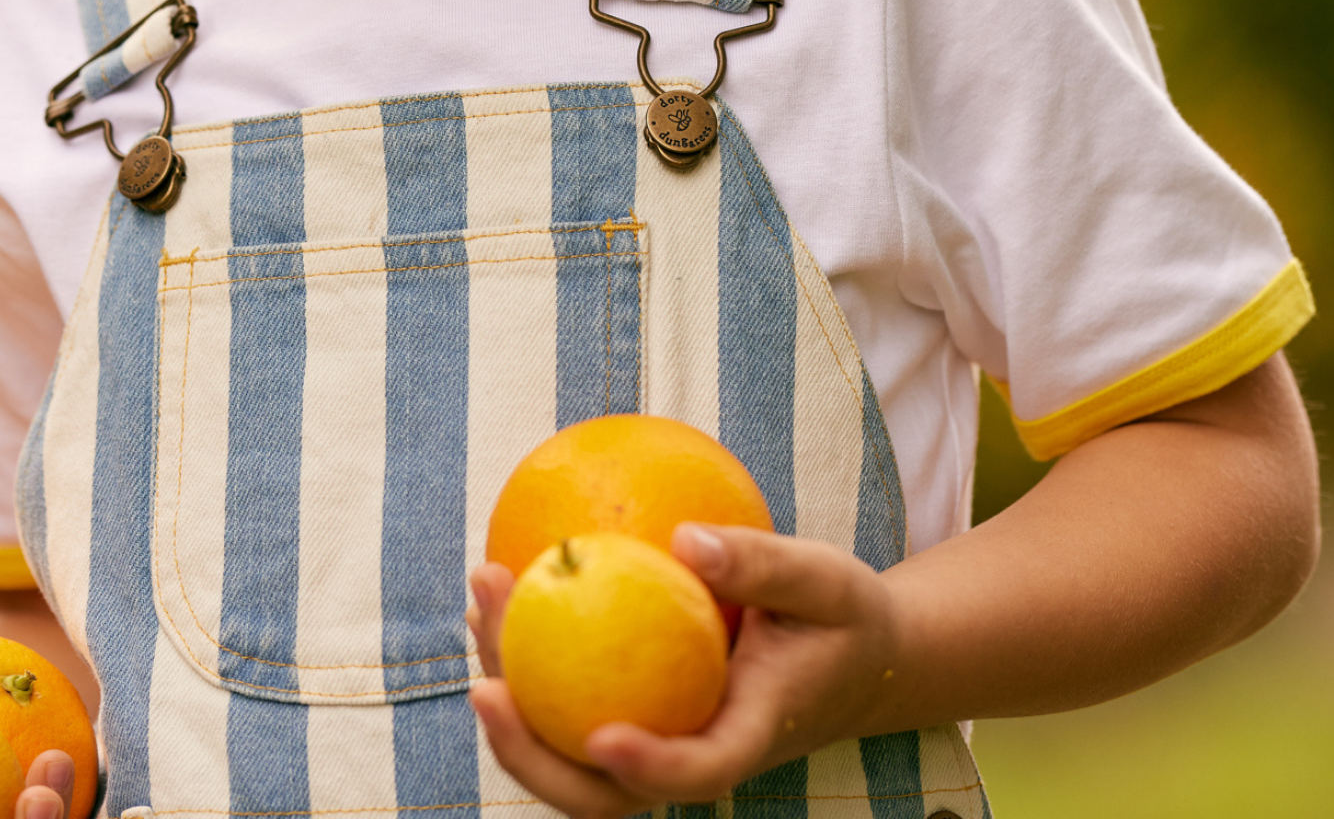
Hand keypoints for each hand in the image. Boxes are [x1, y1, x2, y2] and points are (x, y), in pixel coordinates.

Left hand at [467, 526, 900, 818]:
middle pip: (606, 796)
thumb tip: (686, 540)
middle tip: (483, 687)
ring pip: (571, 755)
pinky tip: (500, 588)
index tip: (600, 735)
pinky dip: (528, 659)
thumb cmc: (841, 615)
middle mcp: (695, 754)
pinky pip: (572, 701)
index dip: (649, 768)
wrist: (853, 658)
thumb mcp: (824, 579)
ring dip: (514, 700)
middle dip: (533, 757)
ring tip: (480, 603)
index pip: (699, 773)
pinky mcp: (638, 711)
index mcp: (749, 736)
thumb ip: (761, 563)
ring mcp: (661, 740)